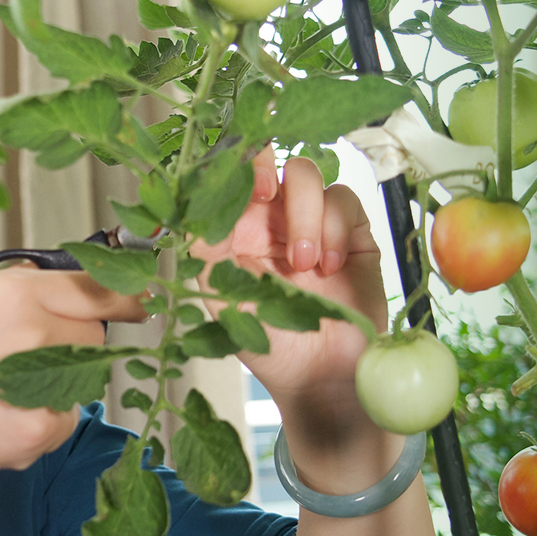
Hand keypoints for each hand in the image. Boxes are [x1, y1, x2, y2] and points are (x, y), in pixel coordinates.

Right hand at [0, 269, 145, 485]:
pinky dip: (41, 421)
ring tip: (4, 390)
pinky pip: (63, 420)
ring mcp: (39, 385)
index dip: (125, 294)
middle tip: (30, 359)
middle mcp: (34, 332)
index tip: (142, 300)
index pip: (97, 287)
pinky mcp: (35, 432)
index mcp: (12, 292)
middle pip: (94, 336)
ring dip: (59, 384)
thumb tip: (54, 291)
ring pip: (84, 381)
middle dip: (73, 344)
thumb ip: (10, 292)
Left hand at [190, 146, 387, 445]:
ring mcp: (311, 221)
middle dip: (263, 164)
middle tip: (265, 194)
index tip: (234, 187)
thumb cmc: (268, 345)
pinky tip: (330, 266)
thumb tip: (186, 206)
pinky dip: (335, 229)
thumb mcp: (221, 298)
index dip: (228, 164)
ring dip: (303, 217)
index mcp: (234, 229)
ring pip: (306, 176)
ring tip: (304, 266)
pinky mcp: (351, 232)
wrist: (322, 377)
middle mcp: (270, 218)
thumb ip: (203, 249)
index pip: (227, 176)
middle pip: (267, 158)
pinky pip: (343, 201)